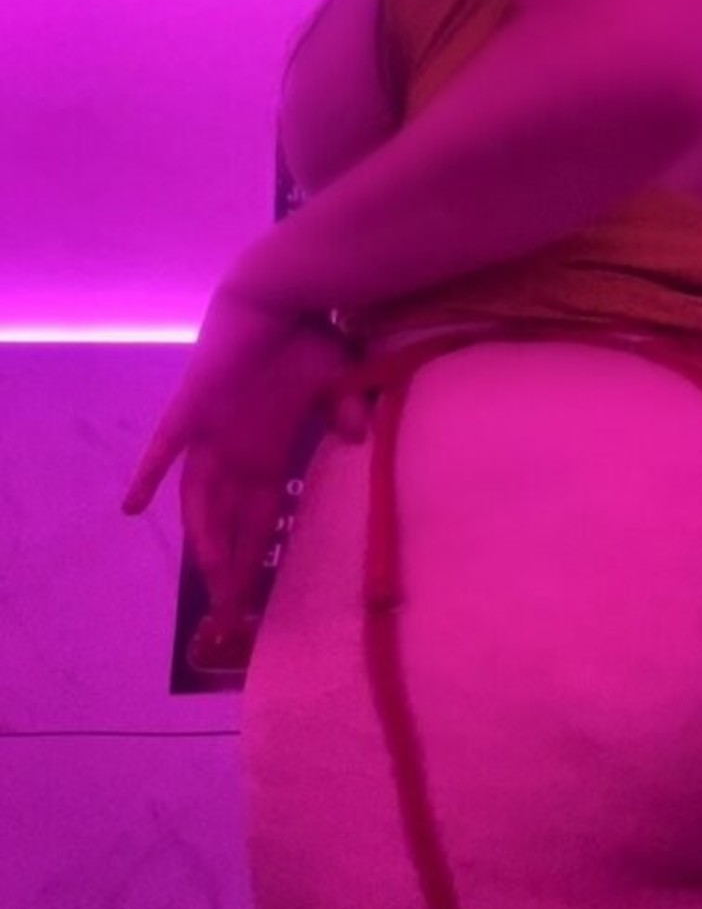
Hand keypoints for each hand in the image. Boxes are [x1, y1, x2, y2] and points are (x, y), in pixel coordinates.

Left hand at [121, 288, 370, 628]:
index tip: (254, 603)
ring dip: (204, 536)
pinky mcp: (193, 409)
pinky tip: (133, 505)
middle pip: (226, 524)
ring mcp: (210, 433)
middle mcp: (233, 454)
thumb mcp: (339, 385)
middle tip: (229, 614)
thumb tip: (361, 439)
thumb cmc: (308, 336)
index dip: (252, 561)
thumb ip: (347, 414)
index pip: (256, 522)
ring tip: (211, 576)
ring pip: (199, 499)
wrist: (279, 293)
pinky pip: (166, 449)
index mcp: (264, 456)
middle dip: (227, 569)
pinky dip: (149, 475)